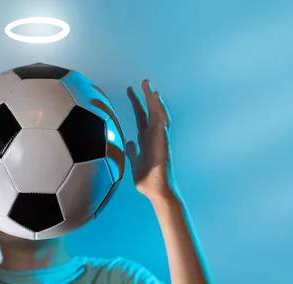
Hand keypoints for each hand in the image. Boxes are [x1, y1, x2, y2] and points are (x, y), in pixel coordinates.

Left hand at [126, 79, 178, 201]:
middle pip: (152, 113)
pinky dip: (161, 123)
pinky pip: (163, 135)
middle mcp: (155, 139)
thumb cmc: (147, 181)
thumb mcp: (135, 163)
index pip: (141, 117)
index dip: (137, 103)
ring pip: (160, 120)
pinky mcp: (163, 151)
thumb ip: (132, 152)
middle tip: (144, 81)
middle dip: (148, 97)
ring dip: (156, 105)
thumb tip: (129, 142)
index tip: (131, 89)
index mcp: (146, 140)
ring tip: (152, 91)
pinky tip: (158, 113)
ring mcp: (160, 143)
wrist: (157, 193)